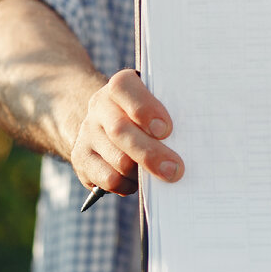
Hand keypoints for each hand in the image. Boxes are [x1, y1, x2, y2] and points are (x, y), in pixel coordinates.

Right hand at [69, 69, 183, 194]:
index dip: (144, 109)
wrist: (107, 124)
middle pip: (120, 131)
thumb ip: (169, 114)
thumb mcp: (156, 104)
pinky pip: (108, 179)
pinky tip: (136, 180)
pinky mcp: (81, 158)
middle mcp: (99, 106)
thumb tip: (189, 141)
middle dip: (151, 153)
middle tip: (175, 169)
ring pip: (118, 160)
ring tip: (157, 172)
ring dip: (142, 172)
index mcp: (120, 86)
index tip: (166, 130)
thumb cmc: (147, 116)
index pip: (123, 88)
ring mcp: (88, 133)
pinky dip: (128, 185)